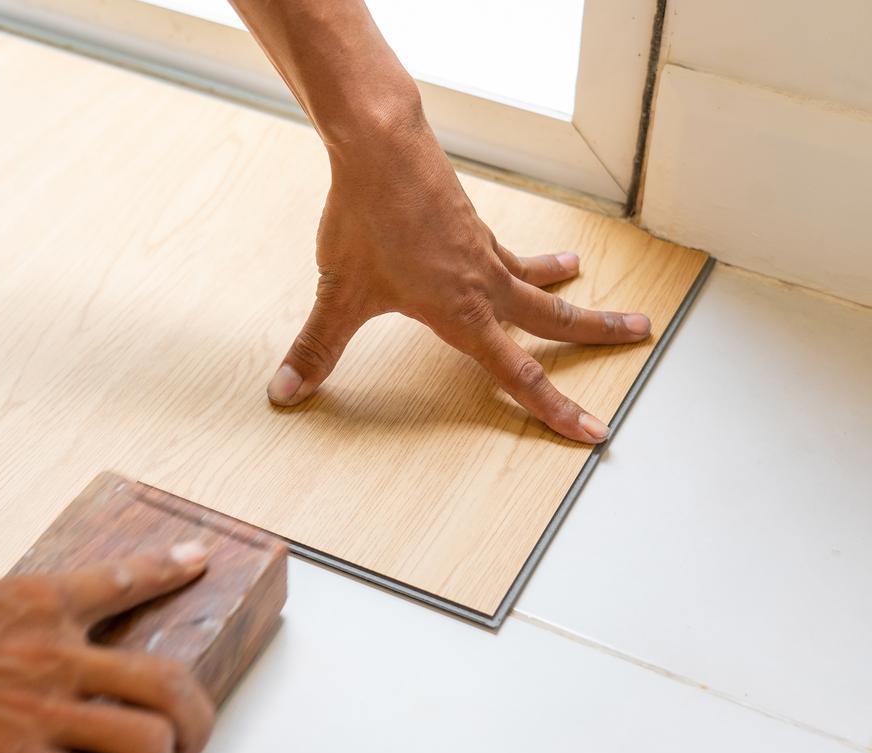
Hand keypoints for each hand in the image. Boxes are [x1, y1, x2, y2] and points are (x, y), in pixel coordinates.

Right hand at [0, 543, 213, 752]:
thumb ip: (2, 609)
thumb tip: (14, 618)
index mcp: (36, 605)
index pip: (122, 581)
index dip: (167, 572)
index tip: (196, 564)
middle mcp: (55, 654)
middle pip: (164, 680)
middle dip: (194, 713)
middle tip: (195, 732)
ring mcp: (41, 711)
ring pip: (147, 740)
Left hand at [265, 115, 649, 443]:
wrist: (381, 146)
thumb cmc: (365, 220)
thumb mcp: (337, 294)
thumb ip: (316, 347)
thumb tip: (284, 391)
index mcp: (462, 313)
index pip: (520, 375)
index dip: (556, 409)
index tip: (593, 431)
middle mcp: (483, 283)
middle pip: (553, 317)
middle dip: (597, 333)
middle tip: (641, 332)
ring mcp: (480, 249)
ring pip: (535, 278)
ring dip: (565, 288)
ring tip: (583, 279)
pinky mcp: (468, 223)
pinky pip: (507, 251)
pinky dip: (525, 259)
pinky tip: (518, 257)